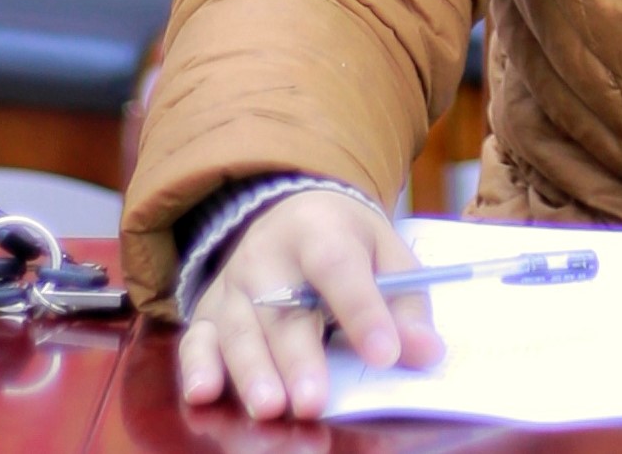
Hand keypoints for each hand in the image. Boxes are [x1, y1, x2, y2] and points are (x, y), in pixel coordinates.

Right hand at [179, 188, 444, 418]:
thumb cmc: (347, 243)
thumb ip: (406, 304)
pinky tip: (204, 394)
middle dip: (298, 358)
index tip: (385, 354)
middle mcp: (268, 254)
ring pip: (239, 330)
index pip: (339, 266)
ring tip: (271, 408)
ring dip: (252, 372)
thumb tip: (424, 351)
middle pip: (282, 308)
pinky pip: (196, 340)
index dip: (362, 311)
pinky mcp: (208, 312)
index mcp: (321, 229)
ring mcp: (233, 284)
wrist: (290, 213)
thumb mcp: (386, 253)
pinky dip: (198, 367)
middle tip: (313, 402)